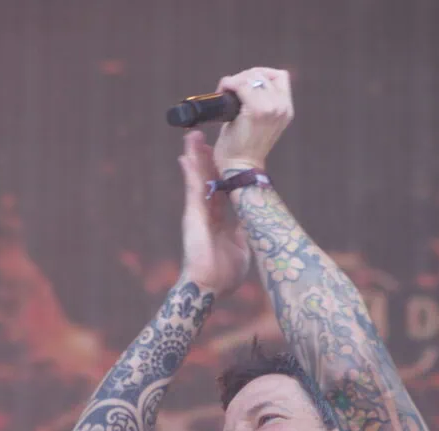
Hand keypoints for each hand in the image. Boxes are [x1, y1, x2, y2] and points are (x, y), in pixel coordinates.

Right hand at [178, 130, 250, 297]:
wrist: (210, 286)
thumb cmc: (224, 274)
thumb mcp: (241, 248)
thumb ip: (242, 232)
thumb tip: (251, 222)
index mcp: (218, 221)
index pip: (220, 191)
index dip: (220, 174)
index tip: (221, 157)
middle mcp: (206, 214)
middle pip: (206, 180)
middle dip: (205, 159)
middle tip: (203, 138)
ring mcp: (198, 213)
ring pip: (197, 179)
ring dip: (195, 158)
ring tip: (192, 136)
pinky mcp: (193, 215)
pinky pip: (192, 189)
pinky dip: (190, 172)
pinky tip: (187, 155)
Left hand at [212, 67, 293, 172]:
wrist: (240, 168)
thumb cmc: (243, 148)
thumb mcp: (259, 123)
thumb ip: (260, 104)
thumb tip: (245, 84)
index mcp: (286, 110)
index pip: (279, 76)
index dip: (260, 74)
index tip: (244, 84)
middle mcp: (282, 107)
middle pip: (263, 73)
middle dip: (243, 76)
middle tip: (230, 89)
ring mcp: (271, 108)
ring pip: (252, 76)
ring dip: (235, 80)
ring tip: (225, 91)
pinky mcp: (256, 111)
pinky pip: (240, 84)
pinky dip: (228, 84)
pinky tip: (222, 91)